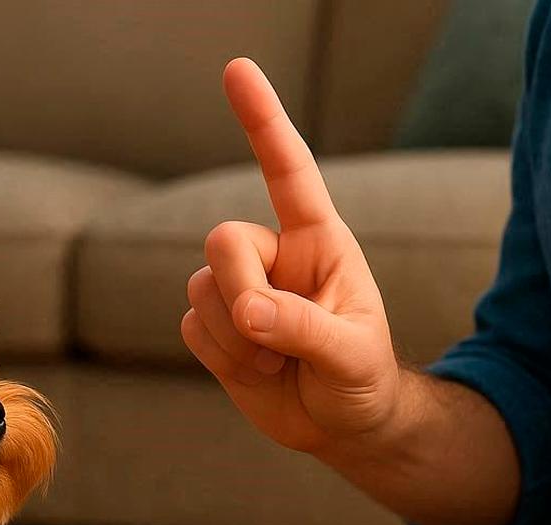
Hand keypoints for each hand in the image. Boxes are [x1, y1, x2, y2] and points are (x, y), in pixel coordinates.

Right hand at [182, 58, 400, 455]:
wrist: (340, 427)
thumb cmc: (361, 379)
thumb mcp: (351, 354)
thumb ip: (304, 327)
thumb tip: (249, 313)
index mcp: (319, 241)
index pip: (288, 171)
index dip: (263, 122)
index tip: (236, 70)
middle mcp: (274, 257)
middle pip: (222, 238)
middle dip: (241, 292)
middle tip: (273, 339)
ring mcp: (240, 292)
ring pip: (199, 287)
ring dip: (233, 337)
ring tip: (275, 361)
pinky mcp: (215, 330)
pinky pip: (189, 326)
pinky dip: (217, 355)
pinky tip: (254, 369)